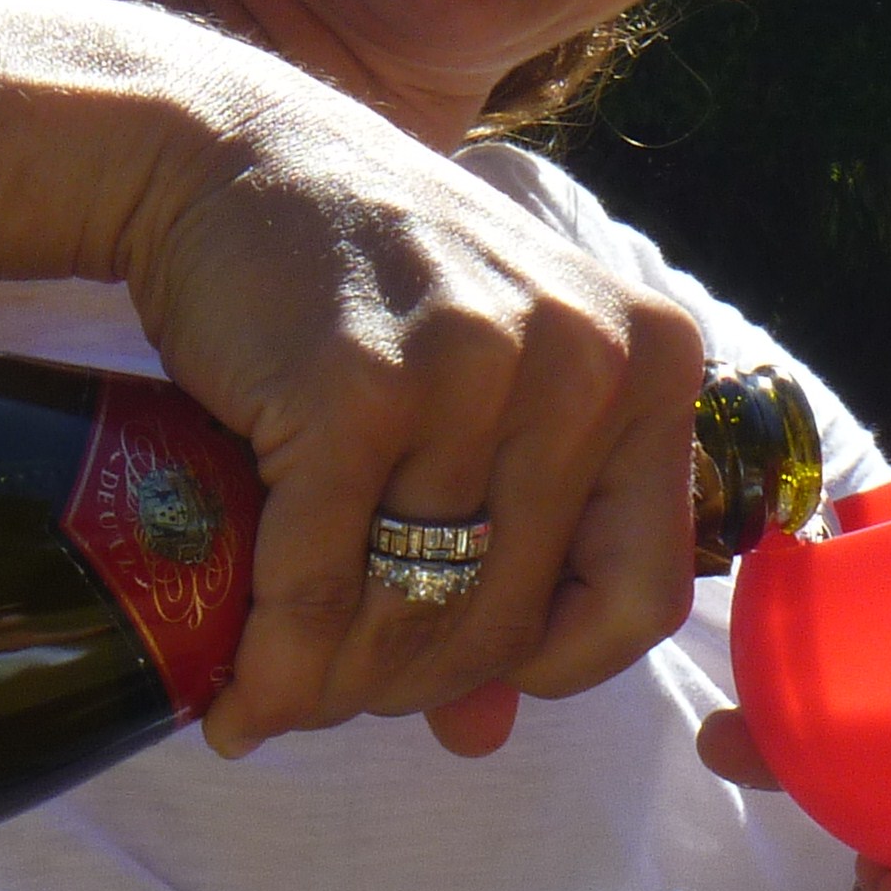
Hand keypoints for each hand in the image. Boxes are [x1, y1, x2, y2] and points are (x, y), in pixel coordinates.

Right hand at [121, 64, 708, 760]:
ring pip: (414, 611)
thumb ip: (508, 546)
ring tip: (278, 693)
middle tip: (335, 695)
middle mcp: (588, 361)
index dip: (550, 665)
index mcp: (655, 361)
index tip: (465, 669)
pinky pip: (320, 583)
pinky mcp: (357, 389)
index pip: (641, 596)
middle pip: (512, 617)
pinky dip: (272, 662)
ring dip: (335, 684)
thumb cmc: (371, 283)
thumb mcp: (485, 383)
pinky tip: (239, 694)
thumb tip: (481, 734)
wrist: (234, 156)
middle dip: (410, 684)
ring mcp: (476, 370)